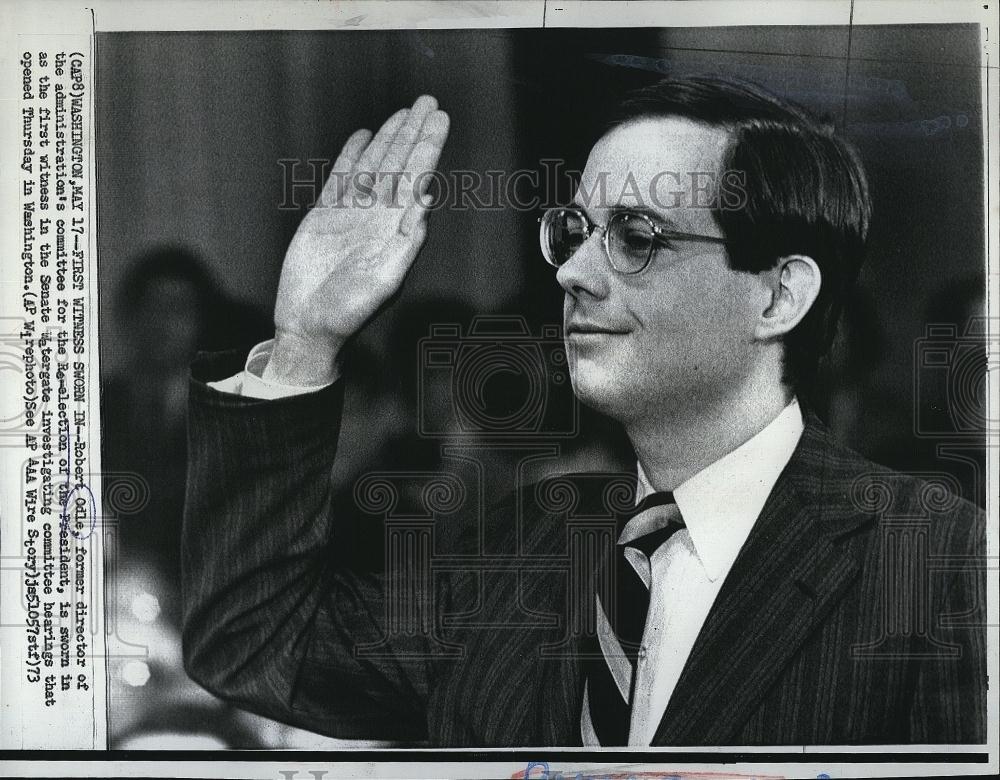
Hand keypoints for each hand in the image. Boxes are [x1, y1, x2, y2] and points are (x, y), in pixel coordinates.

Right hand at [264, 95, 449, 384]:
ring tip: (403, 113)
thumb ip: (406, 244)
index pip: (417, 179)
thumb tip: (424, 205)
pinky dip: (352, 157)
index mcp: (396, 230)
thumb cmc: (349, 312)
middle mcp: (378, 218)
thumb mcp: (384, 282)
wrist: (309, 325)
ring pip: (374, 167)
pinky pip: (342, 179)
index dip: (428, 149)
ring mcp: (351, 216)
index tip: (440, 121)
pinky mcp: (325, 217)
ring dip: (389, 139)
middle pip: (399, 165)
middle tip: (428, 102)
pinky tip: (364, 137)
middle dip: (414, 134)